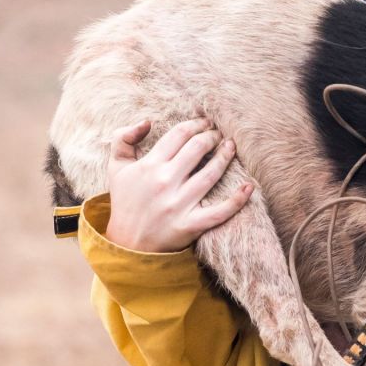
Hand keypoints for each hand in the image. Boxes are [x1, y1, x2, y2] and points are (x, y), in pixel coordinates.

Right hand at [104, 118, 254, 252]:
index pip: (179, 135)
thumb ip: (123, 139)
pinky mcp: (190, 225)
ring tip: (231, 146)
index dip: (196, 124)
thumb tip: (147, 121)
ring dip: (225, 156)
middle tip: (218, 133)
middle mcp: (164, 182)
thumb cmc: (126, 201)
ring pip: (211, 174)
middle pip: (197, 149)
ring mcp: (178, 204)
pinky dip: (237, 200)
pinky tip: (249, 186)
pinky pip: (219, 212)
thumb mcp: (117, 168)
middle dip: (212, 136)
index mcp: (149, 166)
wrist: (127, 244)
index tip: (205, 122)